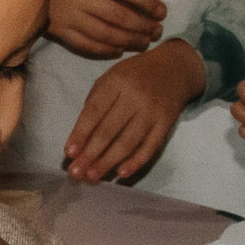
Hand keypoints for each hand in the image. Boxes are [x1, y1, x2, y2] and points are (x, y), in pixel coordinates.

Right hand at [47, 0, 165, 58]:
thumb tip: (136, 5)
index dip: (148, 3)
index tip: (162, 12)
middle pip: (120, 16)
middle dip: (142, 26)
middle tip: (157, 32)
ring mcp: (70, 16)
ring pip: (106, 33)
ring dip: (128, 41)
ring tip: (144, 44)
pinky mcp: (59, 31)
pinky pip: (86, 45)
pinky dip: (105, 50)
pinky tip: (118, 51)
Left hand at [64, 39, 203, 182]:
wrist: (175, 68)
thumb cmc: (134, 75)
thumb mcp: (111, 78)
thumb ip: (95, 104)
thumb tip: (80, 139)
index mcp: (117, 81)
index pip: (94, 111)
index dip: (80, 134)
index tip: (69, 152)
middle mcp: (135, 96)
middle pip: (109, 130)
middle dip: (90, 154)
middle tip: (76, 172)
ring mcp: (152, 110)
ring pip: (128, 141)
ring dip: (108, 161)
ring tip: (92, 176)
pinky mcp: (166, 123)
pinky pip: (150, 146)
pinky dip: (135, 162)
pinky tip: (121, 173)